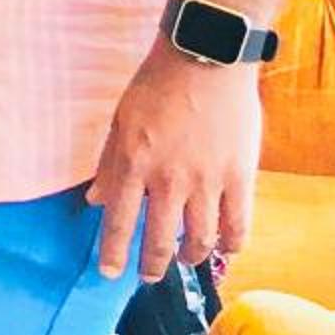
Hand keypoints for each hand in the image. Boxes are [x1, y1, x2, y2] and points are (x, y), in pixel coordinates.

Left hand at [85, 39, 267, 280]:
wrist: (205, 57)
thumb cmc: (158, 84)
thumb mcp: (121, 120)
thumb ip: (110, 164)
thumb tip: (94, 200)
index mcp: (134, 164)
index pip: (119, 223)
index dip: (114, 254)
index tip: (110, 274)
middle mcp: (169, 180)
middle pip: (159, 241)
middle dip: (151, 266)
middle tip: (148, 276)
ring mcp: (207, 181)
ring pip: (199, 240)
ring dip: (189, 258)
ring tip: (183, 260)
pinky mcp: (240, 177)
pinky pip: (237, 225)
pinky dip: (230, 244)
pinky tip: (224, 247)